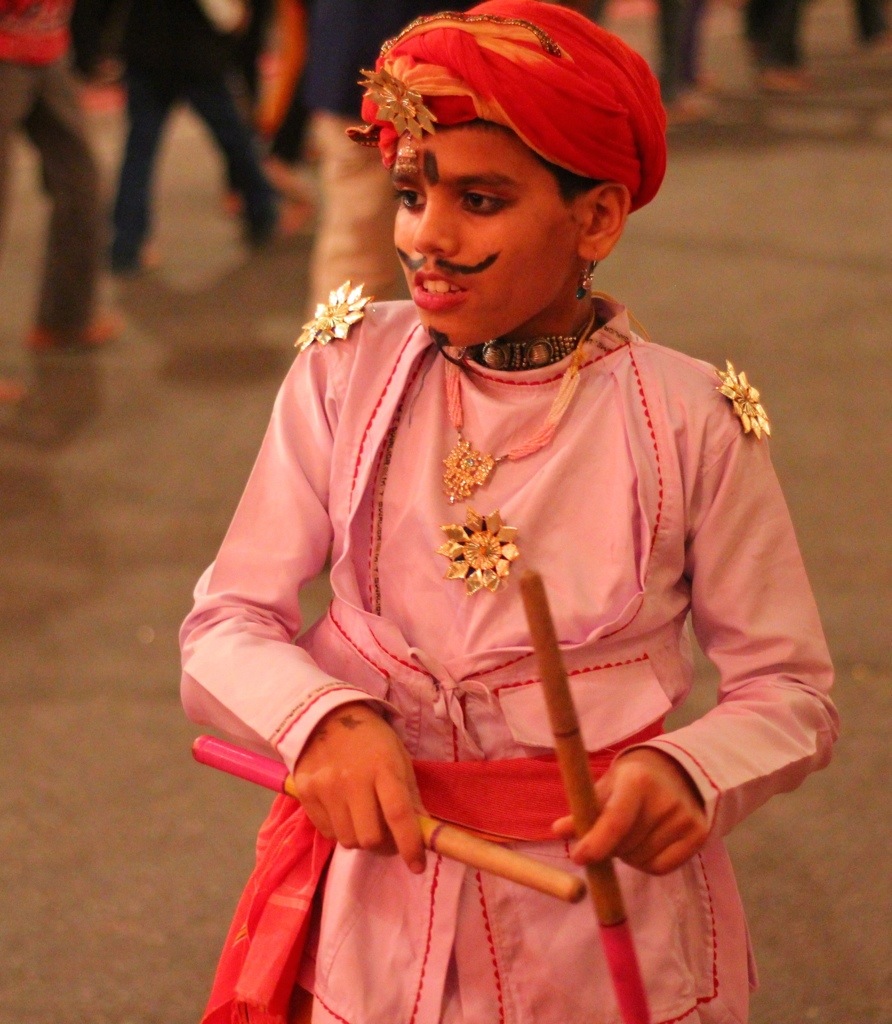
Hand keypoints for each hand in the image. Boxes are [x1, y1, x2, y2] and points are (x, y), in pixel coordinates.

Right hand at [291, 702, 425, 872]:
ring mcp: (325, 787)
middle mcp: (352, 779)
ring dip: (360, 838)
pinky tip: (343, 811)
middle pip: (369, 837)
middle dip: (383, 845)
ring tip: (363, 819)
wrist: (324, 715)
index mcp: (383, 767)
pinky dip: (339, 830)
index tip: (417, 865)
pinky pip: (326, 832)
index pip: (398, 815)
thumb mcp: (398, 757)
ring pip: (347, 840)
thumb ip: (410, 795)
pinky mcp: (304, 792)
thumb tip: (423, 833)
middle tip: (388, 837)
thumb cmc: (371, 738)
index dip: (410, 845)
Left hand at [552, 748, 708, 874]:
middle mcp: (665, 798)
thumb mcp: (606, 787)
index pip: (616, 820)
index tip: (578, 857)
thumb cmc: (632, 781)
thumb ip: (583, 810)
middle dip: (609, 848)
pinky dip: (646, 864)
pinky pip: (661, 868)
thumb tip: (557, 831)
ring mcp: (685, 817)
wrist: (677, 771)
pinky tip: (646, 844)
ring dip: (627, 856)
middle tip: (608, 836)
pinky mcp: (699, 834)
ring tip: (631, 834)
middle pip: (626, 845)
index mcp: (637, 780)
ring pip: (641, 860)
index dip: (596, 843)